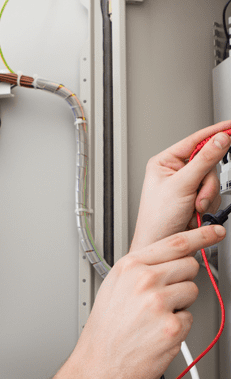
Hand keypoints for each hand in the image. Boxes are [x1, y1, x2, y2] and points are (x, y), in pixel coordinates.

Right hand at [76, 223, 225, 378]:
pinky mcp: (172, 326)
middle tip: (163, 295)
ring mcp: (159, 303)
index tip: (214, 231)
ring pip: (192, 291)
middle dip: (183, 279)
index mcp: (129, 267)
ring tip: (155, 316)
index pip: (175, 242)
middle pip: (189, 266)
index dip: (201, 235)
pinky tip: (157, 331)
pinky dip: (179, 326)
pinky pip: (190, 318)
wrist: (100, 364)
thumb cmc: (106, 328)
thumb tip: (172, 259)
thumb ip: (142, 268)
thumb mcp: (114, 286)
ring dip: (181, 304)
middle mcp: (144, 281)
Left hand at [131, 121, 229, 250]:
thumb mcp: (182, 185)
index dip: (214, 133)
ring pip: (213, 181)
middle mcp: (175, 172)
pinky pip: (214, 195)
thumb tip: (221, 139)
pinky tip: (196, 214)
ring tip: (193, 209)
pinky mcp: (196, 200)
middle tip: (198, 196)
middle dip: (206, 183)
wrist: (160, 245)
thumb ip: (205, 160)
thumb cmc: (157, 218)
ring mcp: (187, 186)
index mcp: (164, 162)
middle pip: (208, 163)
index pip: (194, 141)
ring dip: (207, 197)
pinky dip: (209, 206)